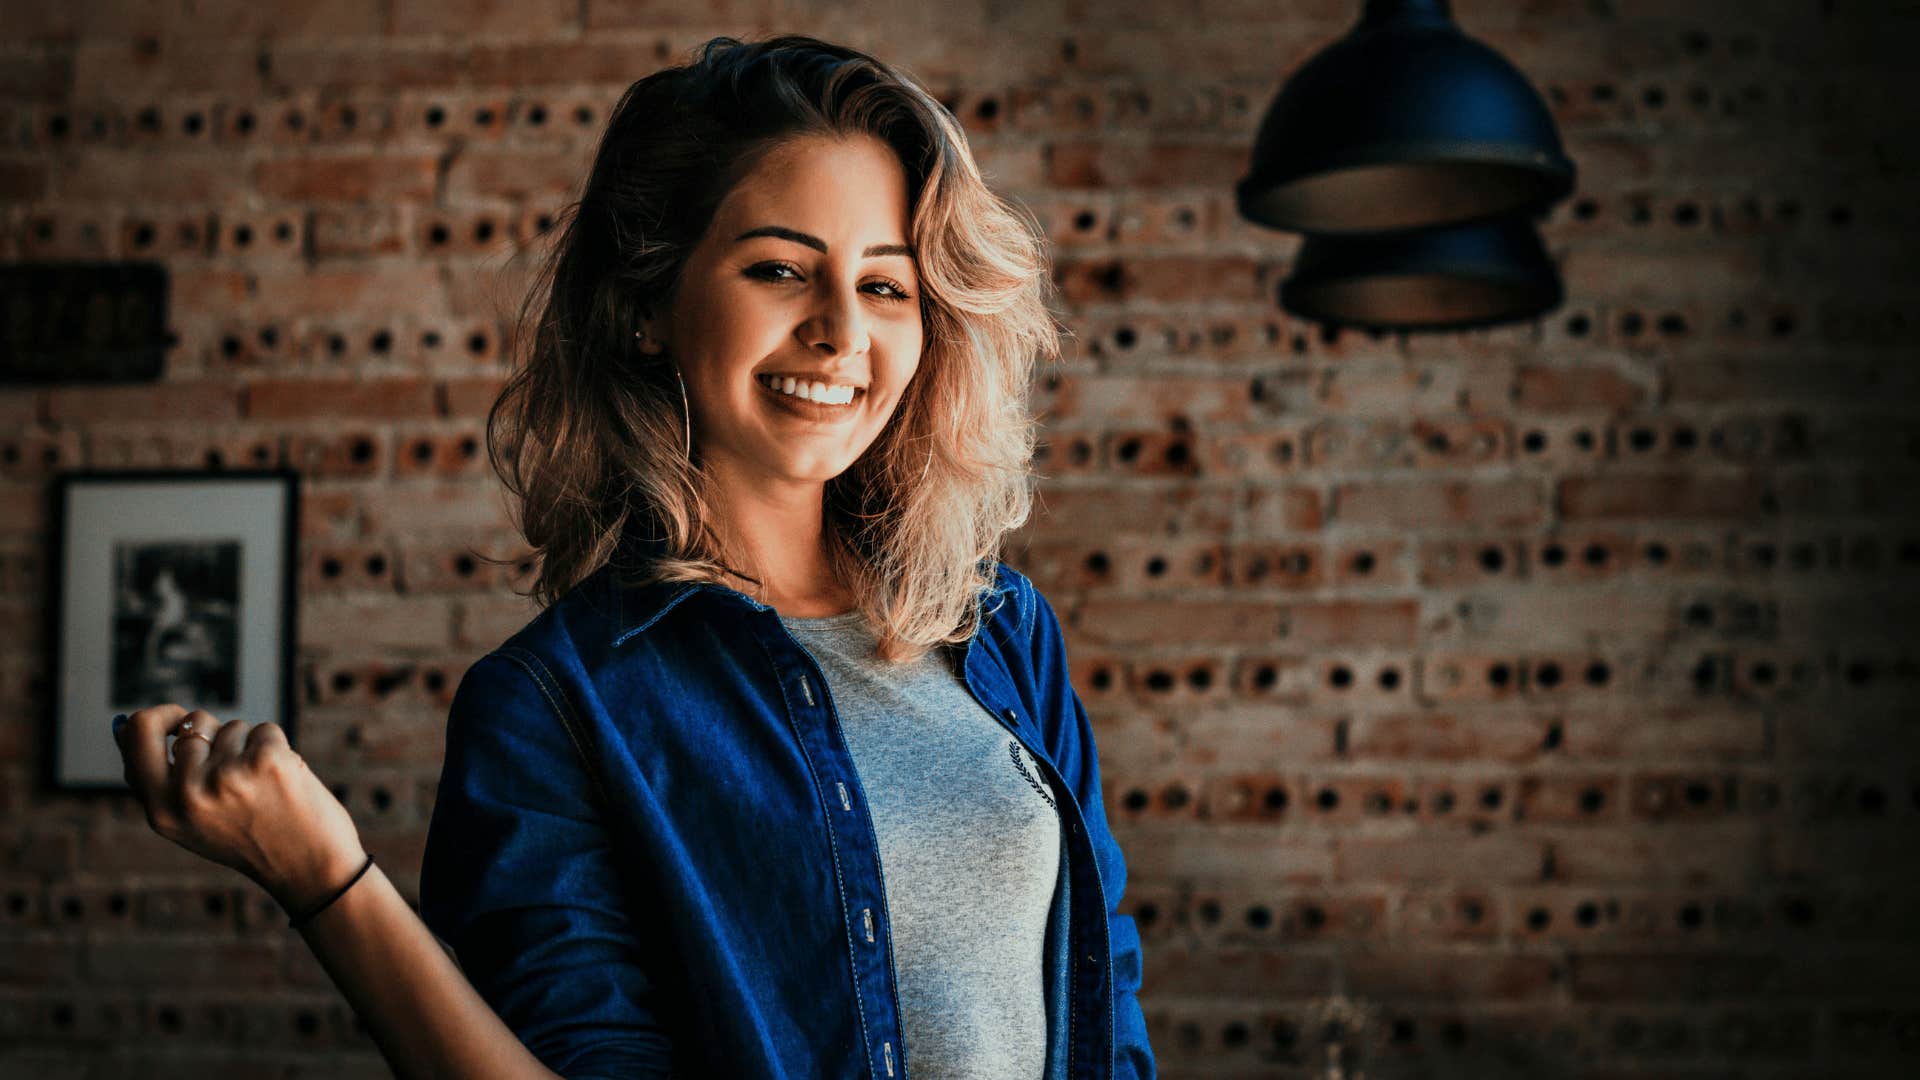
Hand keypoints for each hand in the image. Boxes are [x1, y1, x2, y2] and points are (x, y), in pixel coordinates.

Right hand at [114, 705, 367, 915]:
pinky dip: (276, 748)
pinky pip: (264, 730)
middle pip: (193, 724)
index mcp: (161, 810)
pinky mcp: (266, 761)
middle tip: (237, 772)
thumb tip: (124, 723)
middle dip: (215, 734)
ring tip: (261, 789)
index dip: (156, 716)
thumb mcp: (188, 822)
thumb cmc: (249, 841)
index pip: (138, 735)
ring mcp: (227, 776)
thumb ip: (158, 779)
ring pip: (232, 728)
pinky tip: (283, 782)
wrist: (310, 869)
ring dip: (248, 748)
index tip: (175, 715)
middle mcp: (188, 793)